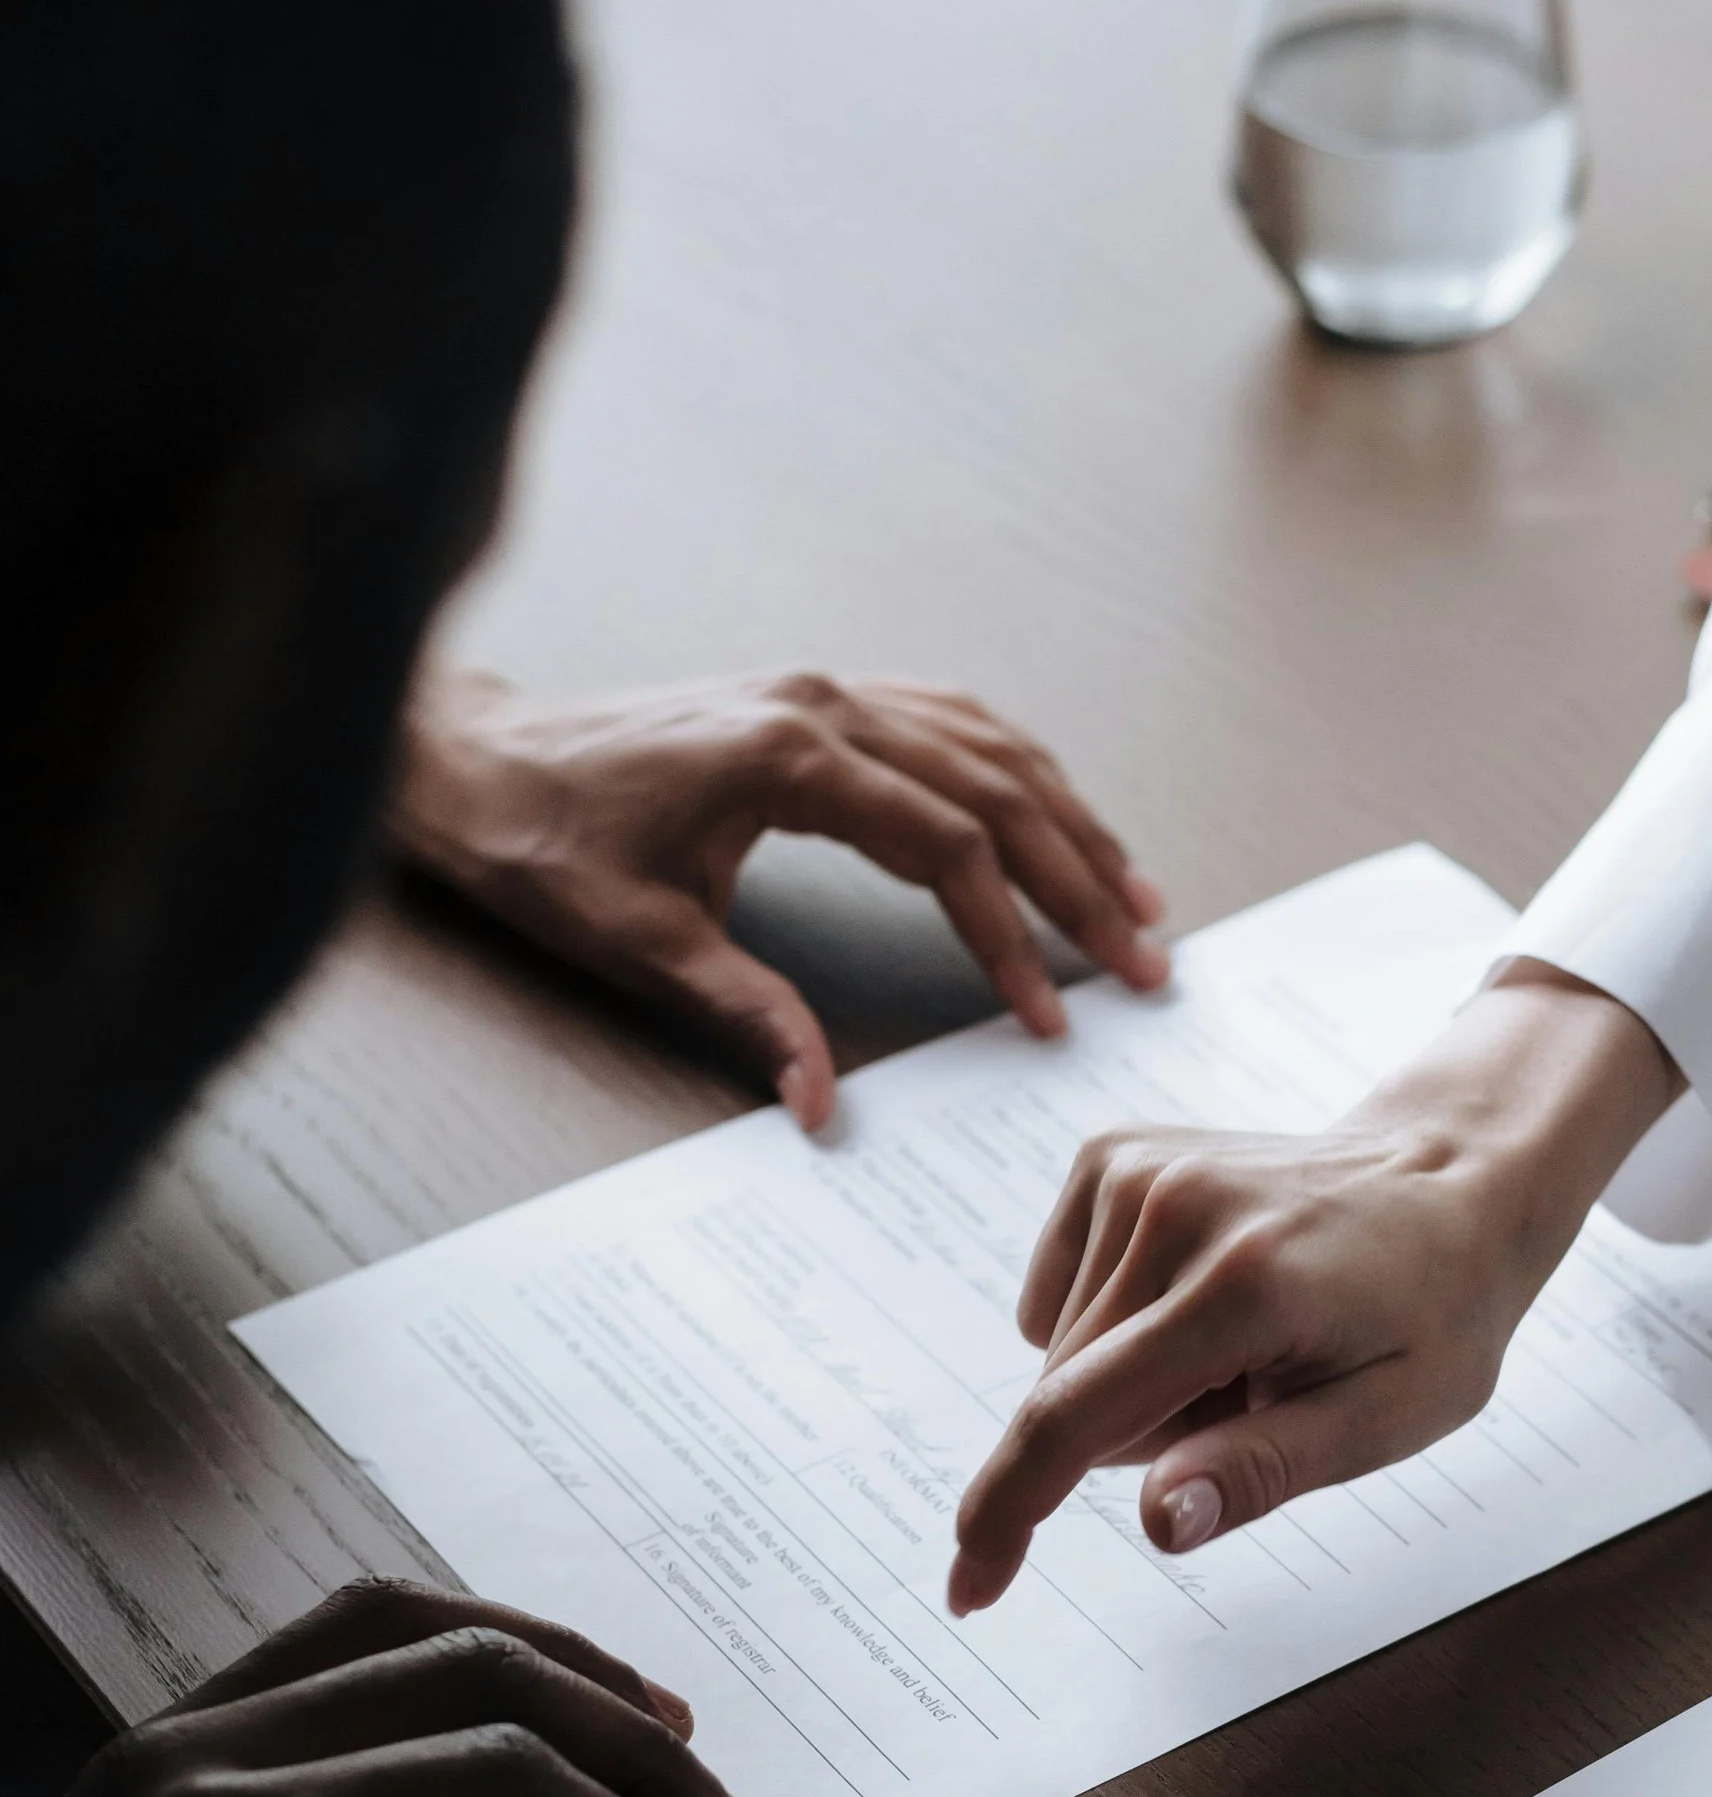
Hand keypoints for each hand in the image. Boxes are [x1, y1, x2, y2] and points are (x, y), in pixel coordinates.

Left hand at [0, 1582, 769, 1796]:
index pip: (500, 1778)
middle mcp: (192, 1761)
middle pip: (467, 1669)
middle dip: (623, 1741)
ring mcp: (159, 1748)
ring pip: (390, 1626)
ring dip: (541, 1667)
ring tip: (655, 1726)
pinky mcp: (148, 1767)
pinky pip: (318, 1653)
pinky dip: (440, 1663)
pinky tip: (509, 1716)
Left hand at [394, 667, 1166, 1127]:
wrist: (476, 762)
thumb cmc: (547, 847)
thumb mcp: (643, 945)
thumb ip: (751, 1017)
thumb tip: (822, 1106)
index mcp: (790, 756)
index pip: (948, 849)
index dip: (1011, 939)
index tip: (1051, 1015)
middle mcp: (825, 705)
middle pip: (997, 790)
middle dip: (1081, 882)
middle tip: (1149, 961)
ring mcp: (826, 690)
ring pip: (989, 747)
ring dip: (1070, 821)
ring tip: (1136, 897)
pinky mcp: (816, 697)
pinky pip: (949, 722)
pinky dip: (1018, 773)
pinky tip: (1057, 815)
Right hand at [947, 965, 1679, 1611]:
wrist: (1453, 1182)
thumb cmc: (1432, 1316)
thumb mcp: (1384, 1421)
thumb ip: (1263, 1471)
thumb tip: (1158, 1522)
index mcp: (1242, 1285)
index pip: (1076, 1419)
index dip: (1008, 1515)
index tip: (969, 1589)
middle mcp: (1173, 1208)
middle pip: (1072, 1398)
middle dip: (1142, 1434)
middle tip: (1254, 1398)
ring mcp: (1137, 1169)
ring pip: (1063, 1355)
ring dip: (1137, 1378)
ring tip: (1243, 1344)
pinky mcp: (1113, 1155)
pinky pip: (1061, 1297)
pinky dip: (1116, 1323)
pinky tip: (1200, 1299)